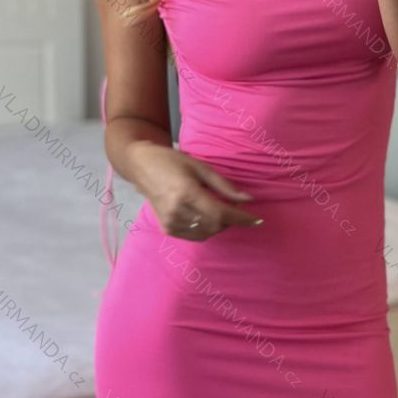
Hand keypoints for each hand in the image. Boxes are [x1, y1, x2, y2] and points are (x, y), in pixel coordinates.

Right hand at [126, 143, 263, 238]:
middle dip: (231, 219)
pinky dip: (206, 229)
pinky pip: (195, 235)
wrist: (141, 166)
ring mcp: (170, 223)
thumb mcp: (200, 167)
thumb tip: (248, 199)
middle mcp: (177, 211)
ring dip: (219, 224)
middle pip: (215, 225)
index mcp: (186, 193)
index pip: (220, 214)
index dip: (241, 218)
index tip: (257, 220)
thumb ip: (224, 186)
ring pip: (207, 233)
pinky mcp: (167, 229)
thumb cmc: (171, 161)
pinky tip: (206, 216)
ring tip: (218, 209)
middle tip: (233, 205)